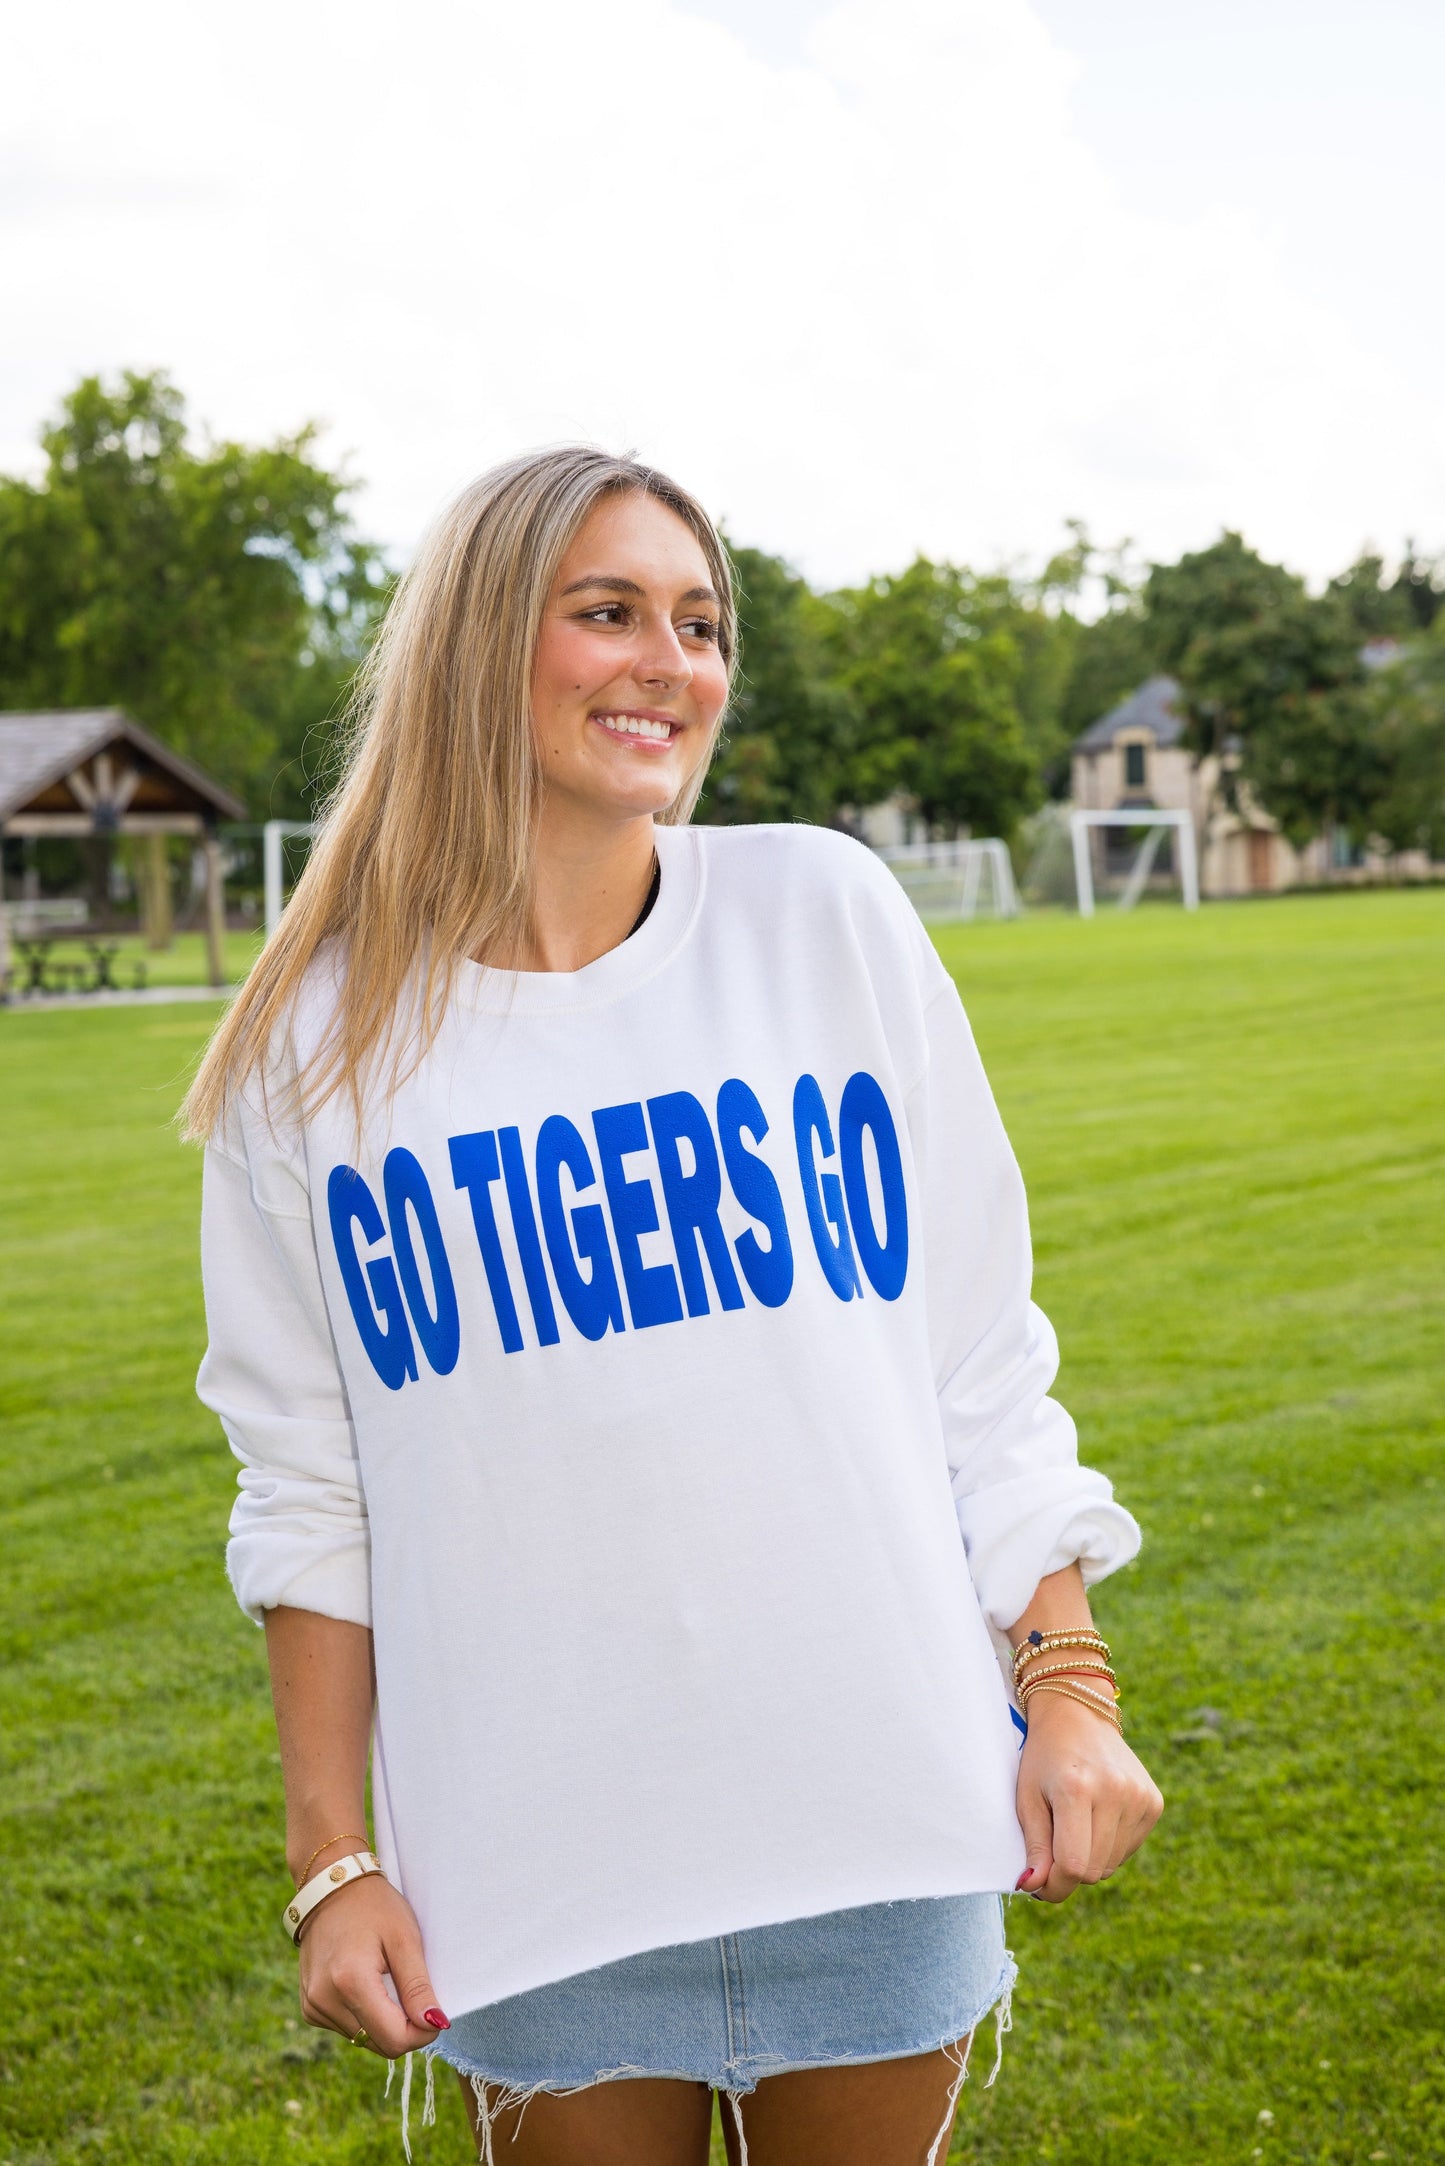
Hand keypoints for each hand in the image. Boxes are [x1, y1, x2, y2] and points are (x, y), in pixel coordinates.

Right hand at [297, 1874, 448, 2056]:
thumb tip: (435, 2025)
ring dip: (382, 2020)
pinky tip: (364, 1982)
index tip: (433, 2011)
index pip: (394, 2040)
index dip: (421, 2032)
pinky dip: (364, 2014)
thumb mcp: (405, 1939)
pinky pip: (347, 2029)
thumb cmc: (374, 1907)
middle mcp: (324, 2001)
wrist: (332, 1887)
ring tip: (383, 1978)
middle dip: (402, 2027)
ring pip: (363, 2040)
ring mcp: (313, 2006)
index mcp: (350, 1982)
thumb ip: (418, 1987)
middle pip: (378, 2044)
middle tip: (409, 1988)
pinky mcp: (309, 2008)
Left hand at [1015, 1690, 1162, 1902]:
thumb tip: (1034, 1887)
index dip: (1054, 1885)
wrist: (1079, 1714)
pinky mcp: (1154, 1802)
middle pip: (1093, 1870)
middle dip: (1069, 1870)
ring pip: (1111, 1865)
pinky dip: (1109, 1845)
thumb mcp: (1027, 1797)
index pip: (1073, 1866)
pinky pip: (1128, 1850)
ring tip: (1075, 1821)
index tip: (1038, 1882)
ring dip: (1090, 1857)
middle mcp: (1116, 1792)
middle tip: (1053, 1844)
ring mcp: (1140, 1797)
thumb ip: (1034, 1846)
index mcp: (1078, 1789)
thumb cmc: (1045, 1757)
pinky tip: (1098, 1814)